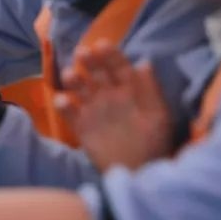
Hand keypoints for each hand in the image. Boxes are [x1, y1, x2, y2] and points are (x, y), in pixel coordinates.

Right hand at [58, 43, 172, 170]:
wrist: (140, 174)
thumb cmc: (154, 144)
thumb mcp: (157, 116)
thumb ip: (150, 91)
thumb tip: (144, 63)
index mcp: (129, 91)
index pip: (118, 66)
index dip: (111, 55)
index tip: (102, 45)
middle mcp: (109, 96)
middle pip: (96, 72)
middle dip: (88, 60)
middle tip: (83, 53)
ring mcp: (94, 110)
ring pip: (79, 87)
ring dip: (73, 79)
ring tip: (71, 76)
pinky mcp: (81, 126)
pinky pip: (68, 111)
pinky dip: (63, 104)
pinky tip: (64, 101)